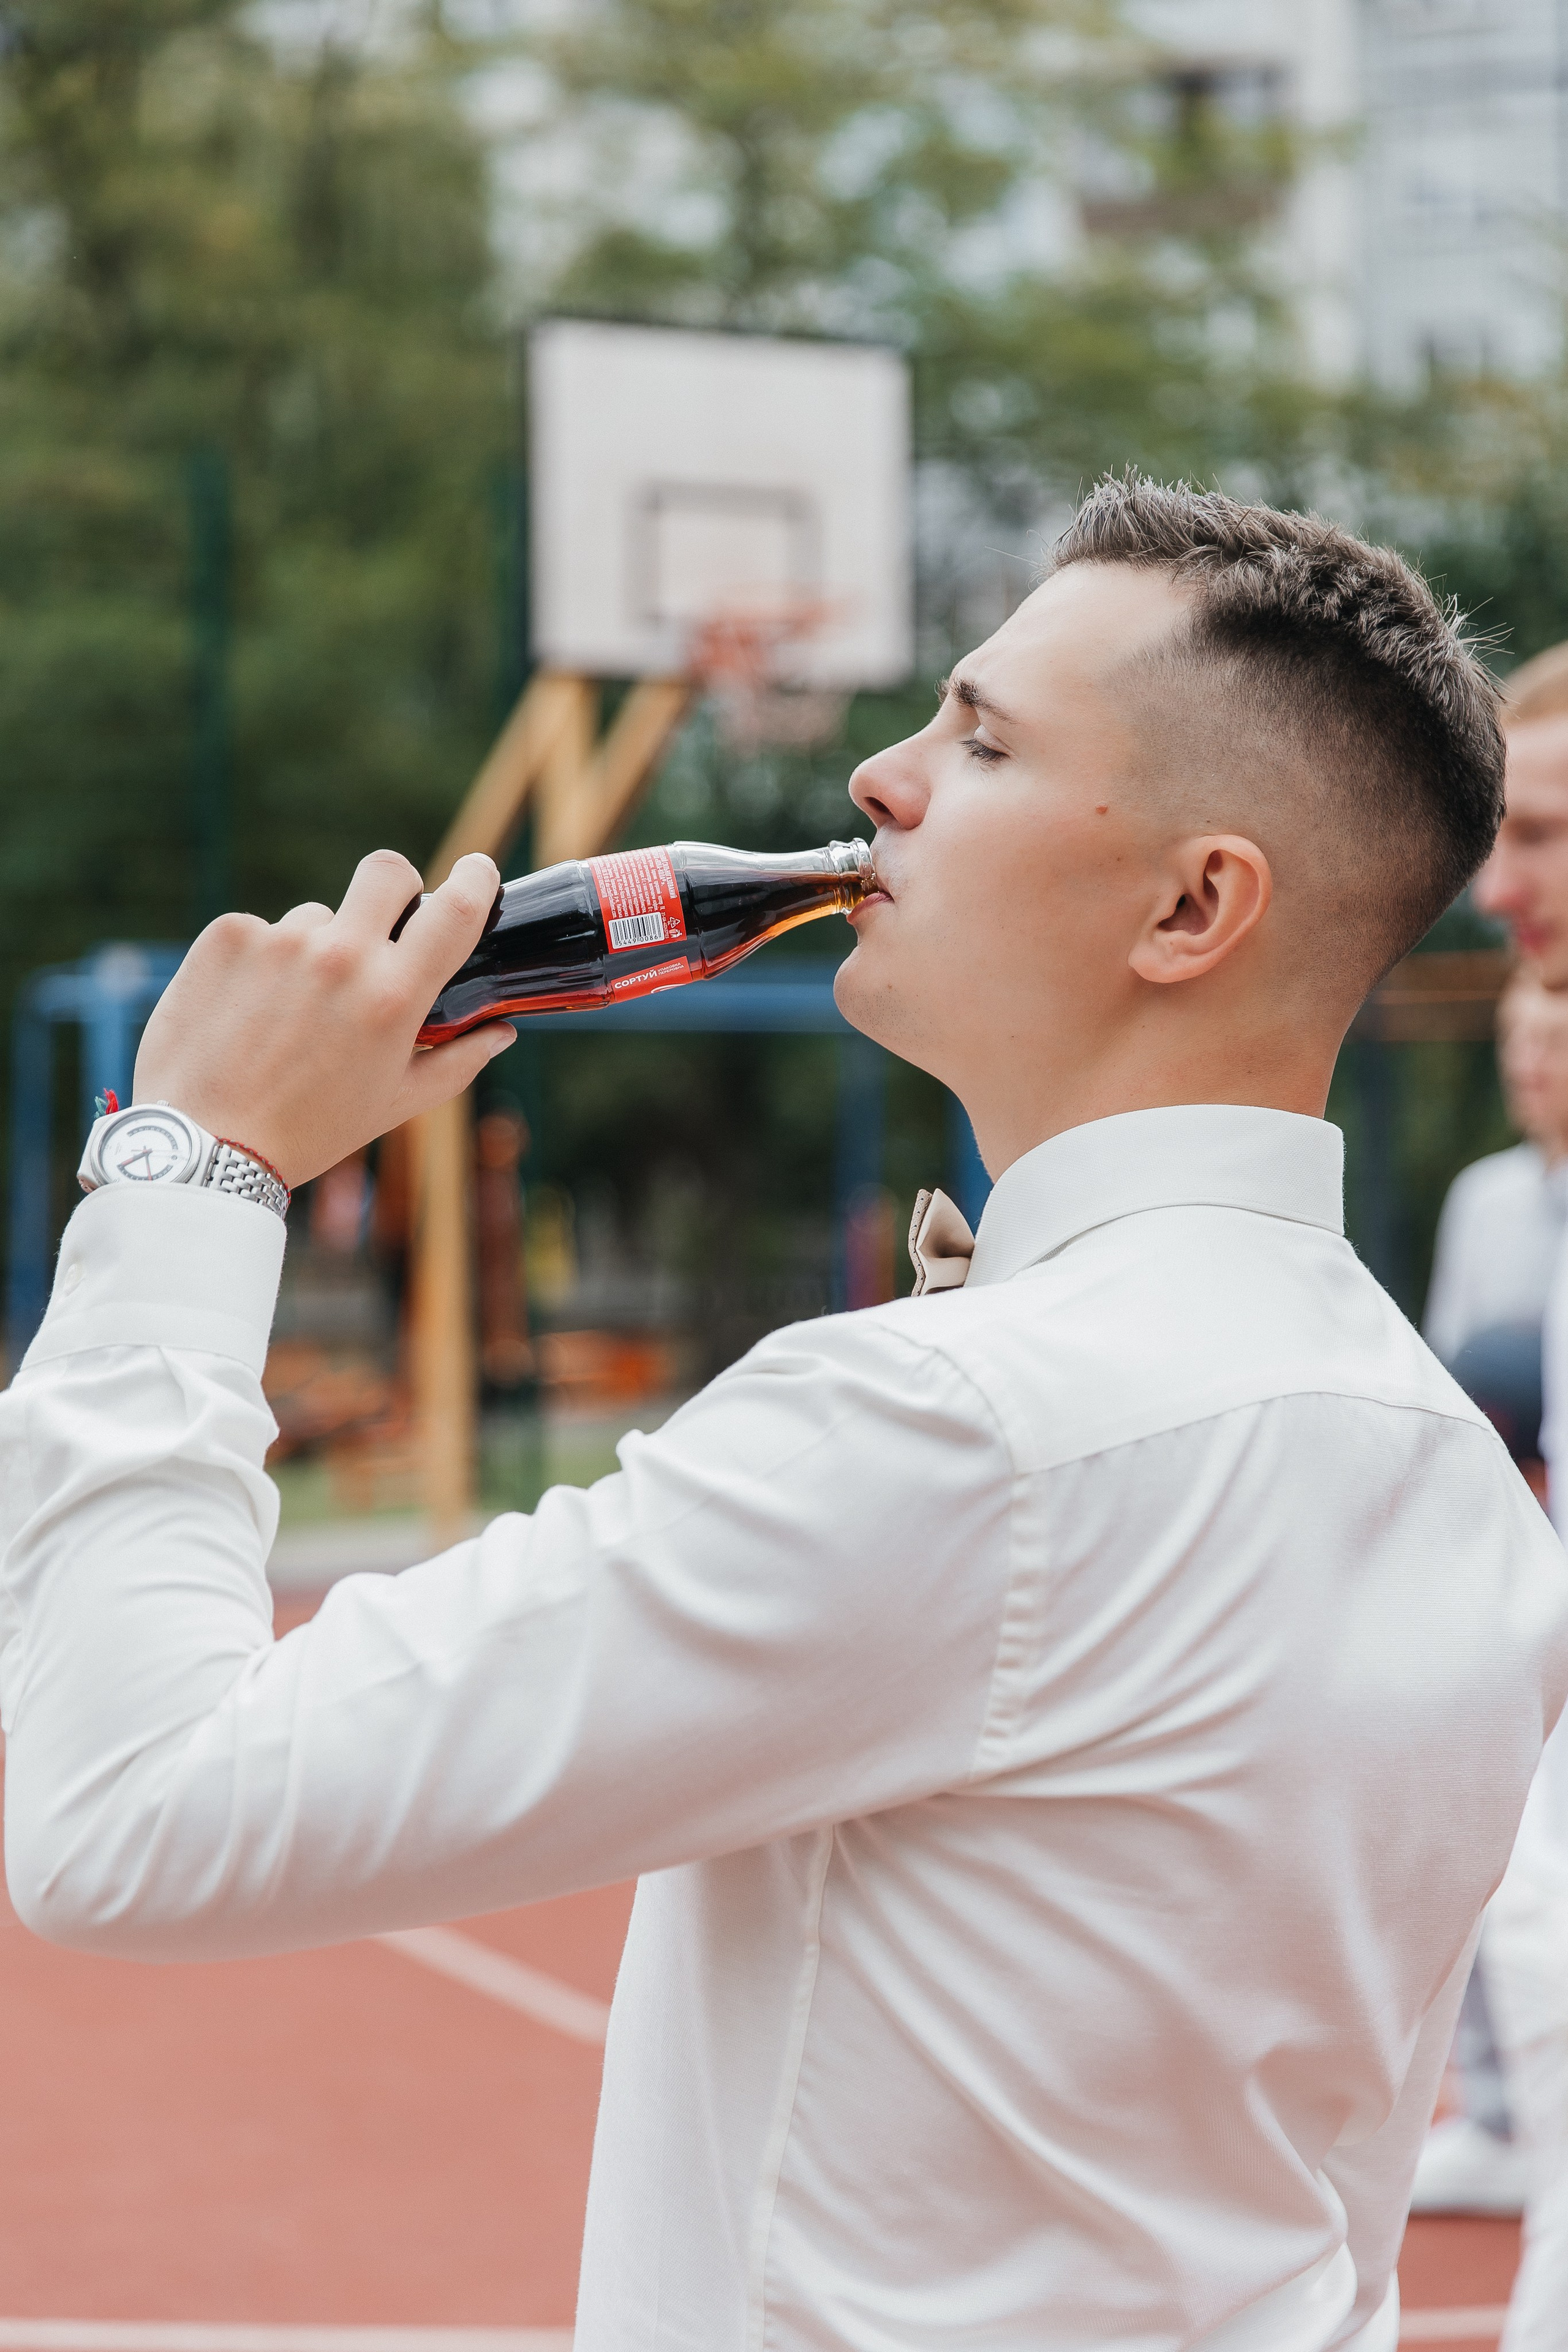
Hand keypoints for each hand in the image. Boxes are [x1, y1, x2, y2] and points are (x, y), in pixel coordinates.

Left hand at [134, 850, 514, 1187]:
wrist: (202, 1148)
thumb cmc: (308, 1132)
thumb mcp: (395, 1103)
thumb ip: (457, 1061)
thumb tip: (500, 1032)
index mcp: (393, 997)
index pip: (456, 910)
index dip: (476, 881)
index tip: (477, 872)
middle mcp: (340, 957)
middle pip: (386, 872)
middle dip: (396, 889)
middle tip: (382, 926)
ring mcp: (279, 941)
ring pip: (316, 917)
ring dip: (315, 950)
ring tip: (288, 1014)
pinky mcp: (227, 937)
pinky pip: (259, 930)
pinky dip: (259, 962)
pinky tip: (246, 1012)